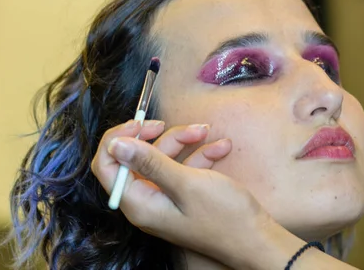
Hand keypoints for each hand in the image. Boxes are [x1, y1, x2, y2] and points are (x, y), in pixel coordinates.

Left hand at [91, 120, 277, 268]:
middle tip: (182, 126)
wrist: (256, 239)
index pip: (107, 165)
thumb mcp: (187, 183)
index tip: (141, 123)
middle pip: (139, 157)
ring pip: (164, 158)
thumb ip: (150, 162)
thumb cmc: (223, 216)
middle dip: (164, 137)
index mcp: (138, 202)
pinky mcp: (183, 195)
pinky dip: (201, 155)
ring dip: (186, 142)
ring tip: (208, 133)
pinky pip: (184, 168)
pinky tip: (221, 148)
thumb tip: (116, 144)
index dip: (119, 139)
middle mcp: (147, 201)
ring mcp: (166, 198)